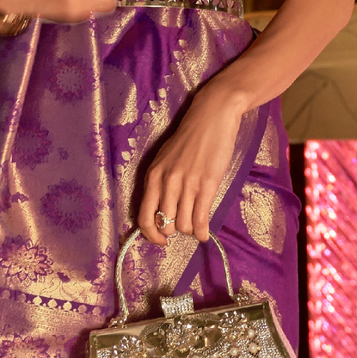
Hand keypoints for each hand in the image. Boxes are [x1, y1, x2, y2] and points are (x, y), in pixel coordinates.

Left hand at [138, 83, 248, 246]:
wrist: (212, 116)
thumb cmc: (190, 138)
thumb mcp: (166, 160)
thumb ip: (161, 183)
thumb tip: (162, 211)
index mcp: (153, 176)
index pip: (144, 217)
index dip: (151, 235)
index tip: (161, 241)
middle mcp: (166, 182)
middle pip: (165, 224)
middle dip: (174, 231)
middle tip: (183, 227)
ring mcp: (187, 184)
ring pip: (183, 225)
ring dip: (190, 230)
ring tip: (196, 227)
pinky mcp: (207, 184)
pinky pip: (200, 219)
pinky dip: (202, 232)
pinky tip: (205, 234)